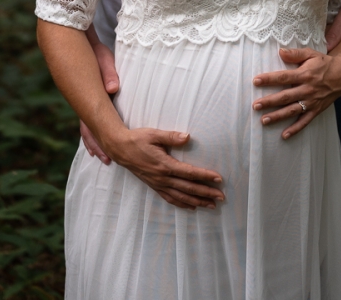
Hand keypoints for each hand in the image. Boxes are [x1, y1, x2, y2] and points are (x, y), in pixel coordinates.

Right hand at [79, 28, 120, 162]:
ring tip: (98, 154)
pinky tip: (93, 134)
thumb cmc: (89, 47)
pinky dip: (88, 127)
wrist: (70, 36)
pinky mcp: (82, 92)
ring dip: (92, 138)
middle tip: (105, 160)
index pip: (92, 124)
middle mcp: (80, 100)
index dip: (98, 140)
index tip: (105, 154)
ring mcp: (80, 97)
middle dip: (96, 145)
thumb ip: (107, 73)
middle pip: (87, 128)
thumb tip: (112, 89)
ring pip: (85, 123)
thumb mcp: (101, 58)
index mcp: (87, 94)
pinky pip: (84, 114)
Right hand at [101, 127, 224, 209]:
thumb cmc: (137, 139)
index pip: (189, 173)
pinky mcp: (154, 186)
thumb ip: (171, 136)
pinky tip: (191, 206)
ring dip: (197, 201)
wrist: (120, 149)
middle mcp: (162, 178)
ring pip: (181, 196)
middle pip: (188, 188)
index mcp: (164, 165)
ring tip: (211, 205)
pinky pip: (170, 198)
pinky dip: (182, 204)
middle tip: (221, 197)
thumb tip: (188, 137)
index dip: (205, 176)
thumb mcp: (154, 134)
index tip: (218, 179)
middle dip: (206, 193)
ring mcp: (158, 184)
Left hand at [252, 43, 340, 139]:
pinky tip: (284, 135)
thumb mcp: (311, 54)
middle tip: (255, 105)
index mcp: (304, 74)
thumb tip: (280, 51)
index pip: (284, 77)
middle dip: (269, 101)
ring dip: (278, 116)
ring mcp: (312, 101)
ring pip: (292, 110)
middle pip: (285, 96)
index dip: (269, 79)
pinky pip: (305, 121)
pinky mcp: (316, 110)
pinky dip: (295, 129)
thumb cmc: (324, 63)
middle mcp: (307, 89)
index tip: (255, 81)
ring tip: (264, 120)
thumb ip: (295, 54)